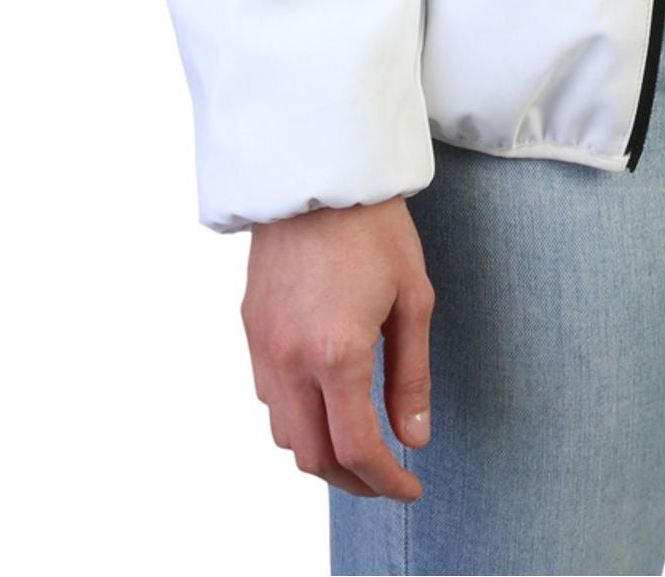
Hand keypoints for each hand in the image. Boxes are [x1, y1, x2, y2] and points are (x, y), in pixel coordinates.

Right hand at [242, 196, 433, 501]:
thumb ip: (411, 376)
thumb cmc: (375, 229)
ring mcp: (263, 347)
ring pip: (283, 433)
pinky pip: (268, 398)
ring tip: (359, 445)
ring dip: (320, 452)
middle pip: (312, 456)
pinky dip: (297, 417)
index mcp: (336, 354)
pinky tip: (325, 403)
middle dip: (351, 480)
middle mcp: (290, 360)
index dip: (385, 481)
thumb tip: (413, 438)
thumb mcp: (413, 299)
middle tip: (386, 477)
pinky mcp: (250, 330)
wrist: (318, 175)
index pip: (356, 448)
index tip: (409, 488)